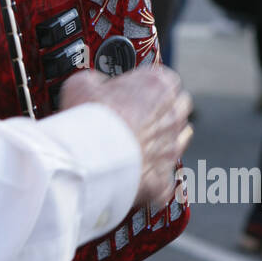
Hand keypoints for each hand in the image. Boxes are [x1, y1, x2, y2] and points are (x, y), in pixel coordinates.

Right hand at [58, 66, 192, 204]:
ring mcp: (170, 149)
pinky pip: (164, 179)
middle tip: (139, 115)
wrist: (89, 161)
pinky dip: (153, 178)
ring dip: (163, 141)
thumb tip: (94, 86)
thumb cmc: (89, 120)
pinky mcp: (162, 179)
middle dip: (164, 110)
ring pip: (179, 141)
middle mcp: (171, 116)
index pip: (167, 81)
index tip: (135, 91)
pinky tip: (136, 175)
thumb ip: (95, 81)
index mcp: (157, 87)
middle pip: (180, 108)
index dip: (150, 86)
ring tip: (138, 144)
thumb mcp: (81, 84)